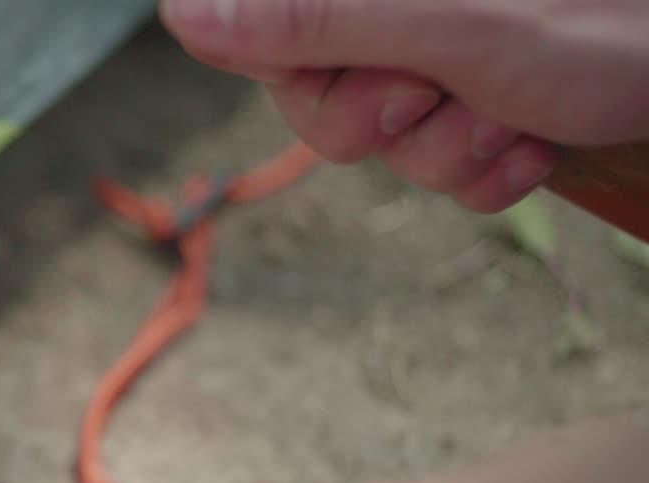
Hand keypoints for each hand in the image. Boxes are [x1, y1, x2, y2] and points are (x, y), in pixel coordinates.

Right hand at [158, 0, 648, 211]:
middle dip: (385, 122)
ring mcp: (430, 55)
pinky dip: (487, 170)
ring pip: (382, 146)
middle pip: (313, 99)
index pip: (260, 29)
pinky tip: (531, 137)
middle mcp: (388, 13)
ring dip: (452, 151)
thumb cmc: (599, 23)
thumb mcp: (443, 25)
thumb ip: (312, 17)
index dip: (303, 70)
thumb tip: (180, 13)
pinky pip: (438, 168)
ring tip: (512, 112)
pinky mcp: (470, 102)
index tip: (378, 70)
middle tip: (441, 93)